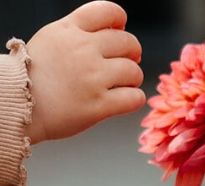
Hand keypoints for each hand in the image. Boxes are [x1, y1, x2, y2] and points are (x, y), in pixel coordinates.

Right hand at [26, 2, 144, 144]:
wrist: (20, 103)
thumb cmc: (36, 74)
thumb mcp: (51, 38)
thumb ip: (78, 32)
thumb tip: (111, 32)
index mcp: (70, 29)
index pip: (108, 11)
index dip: (120, 21)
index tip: (119, 33)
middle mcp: (83, 49)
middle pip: (128, 42)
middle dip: (132, 53)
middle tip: (125, 63)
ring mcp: (92, 77)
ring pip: (134, 71)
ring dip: (133, 78)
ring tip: (123, 84)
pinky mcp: (98, 105)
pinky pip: (134, 98)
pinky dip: (135, 99)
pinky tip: (125, 100)